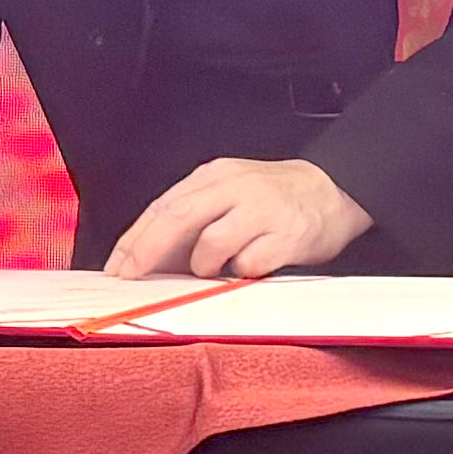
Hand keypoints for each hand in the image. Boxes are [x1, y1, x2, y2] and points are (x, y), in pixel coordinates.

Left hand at [108, 155, 375, 280]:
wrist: (335, 191)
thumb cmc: (275, 199)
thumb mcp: (230, 194)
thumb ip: (194, 217)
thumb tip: (150, 257)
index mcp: (216, 176)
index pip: (164, 206)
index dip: (135, 239)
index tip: (117, 266)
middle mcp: (237, 187)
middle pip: (178, 218)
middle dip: (148, 252)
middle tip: (132, 277)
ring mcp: (264, 209)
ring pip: (211, 244)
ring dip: (203, 265)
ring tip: (216, 267)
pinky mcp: (289, 235)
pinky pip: (249, 264)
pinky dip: (241, 271)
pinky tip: (249, 265)